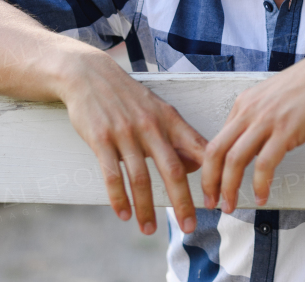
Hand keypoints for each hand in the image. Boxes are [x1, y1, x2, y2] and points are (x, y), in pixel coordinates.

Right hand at [57, 50, 207, 235]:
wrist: (88, 74)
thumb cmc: (127, 96)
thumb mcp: (158, 109)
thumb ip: (178, 136)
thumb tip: (198, 164)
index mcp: (169, 118)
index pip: (197, 150)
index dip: (210, 177)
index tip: (216, 201)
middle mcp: (150, 126)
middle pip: (172, 170)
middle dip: (183, 202)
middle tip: (189, 227)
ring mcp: (125, 132)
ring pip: (141, 178)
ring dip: (146, 208)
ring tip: (149, 230)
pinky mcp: (101, 139)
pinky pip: (112, 175)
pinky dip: (119, 198)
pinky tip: (124, 214)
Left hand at [200, 45, 304, 212]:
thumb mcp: (273, 98)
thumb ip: (259, 119)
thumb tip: (253, 145)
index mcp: (244, 103)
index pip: (217, 140)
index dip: (210, 167)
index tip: (212, 185)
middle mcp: (250, 111)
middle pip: (216, 151)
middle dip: (209, 182)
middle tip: (211, 202)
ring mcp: (267, 120)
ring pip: (234, 159)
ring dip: (229, 187)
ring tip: (231, 205)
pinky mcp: (287, 129)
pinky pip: (264, 163)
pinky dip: (260, 184)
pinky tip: (262, 196)